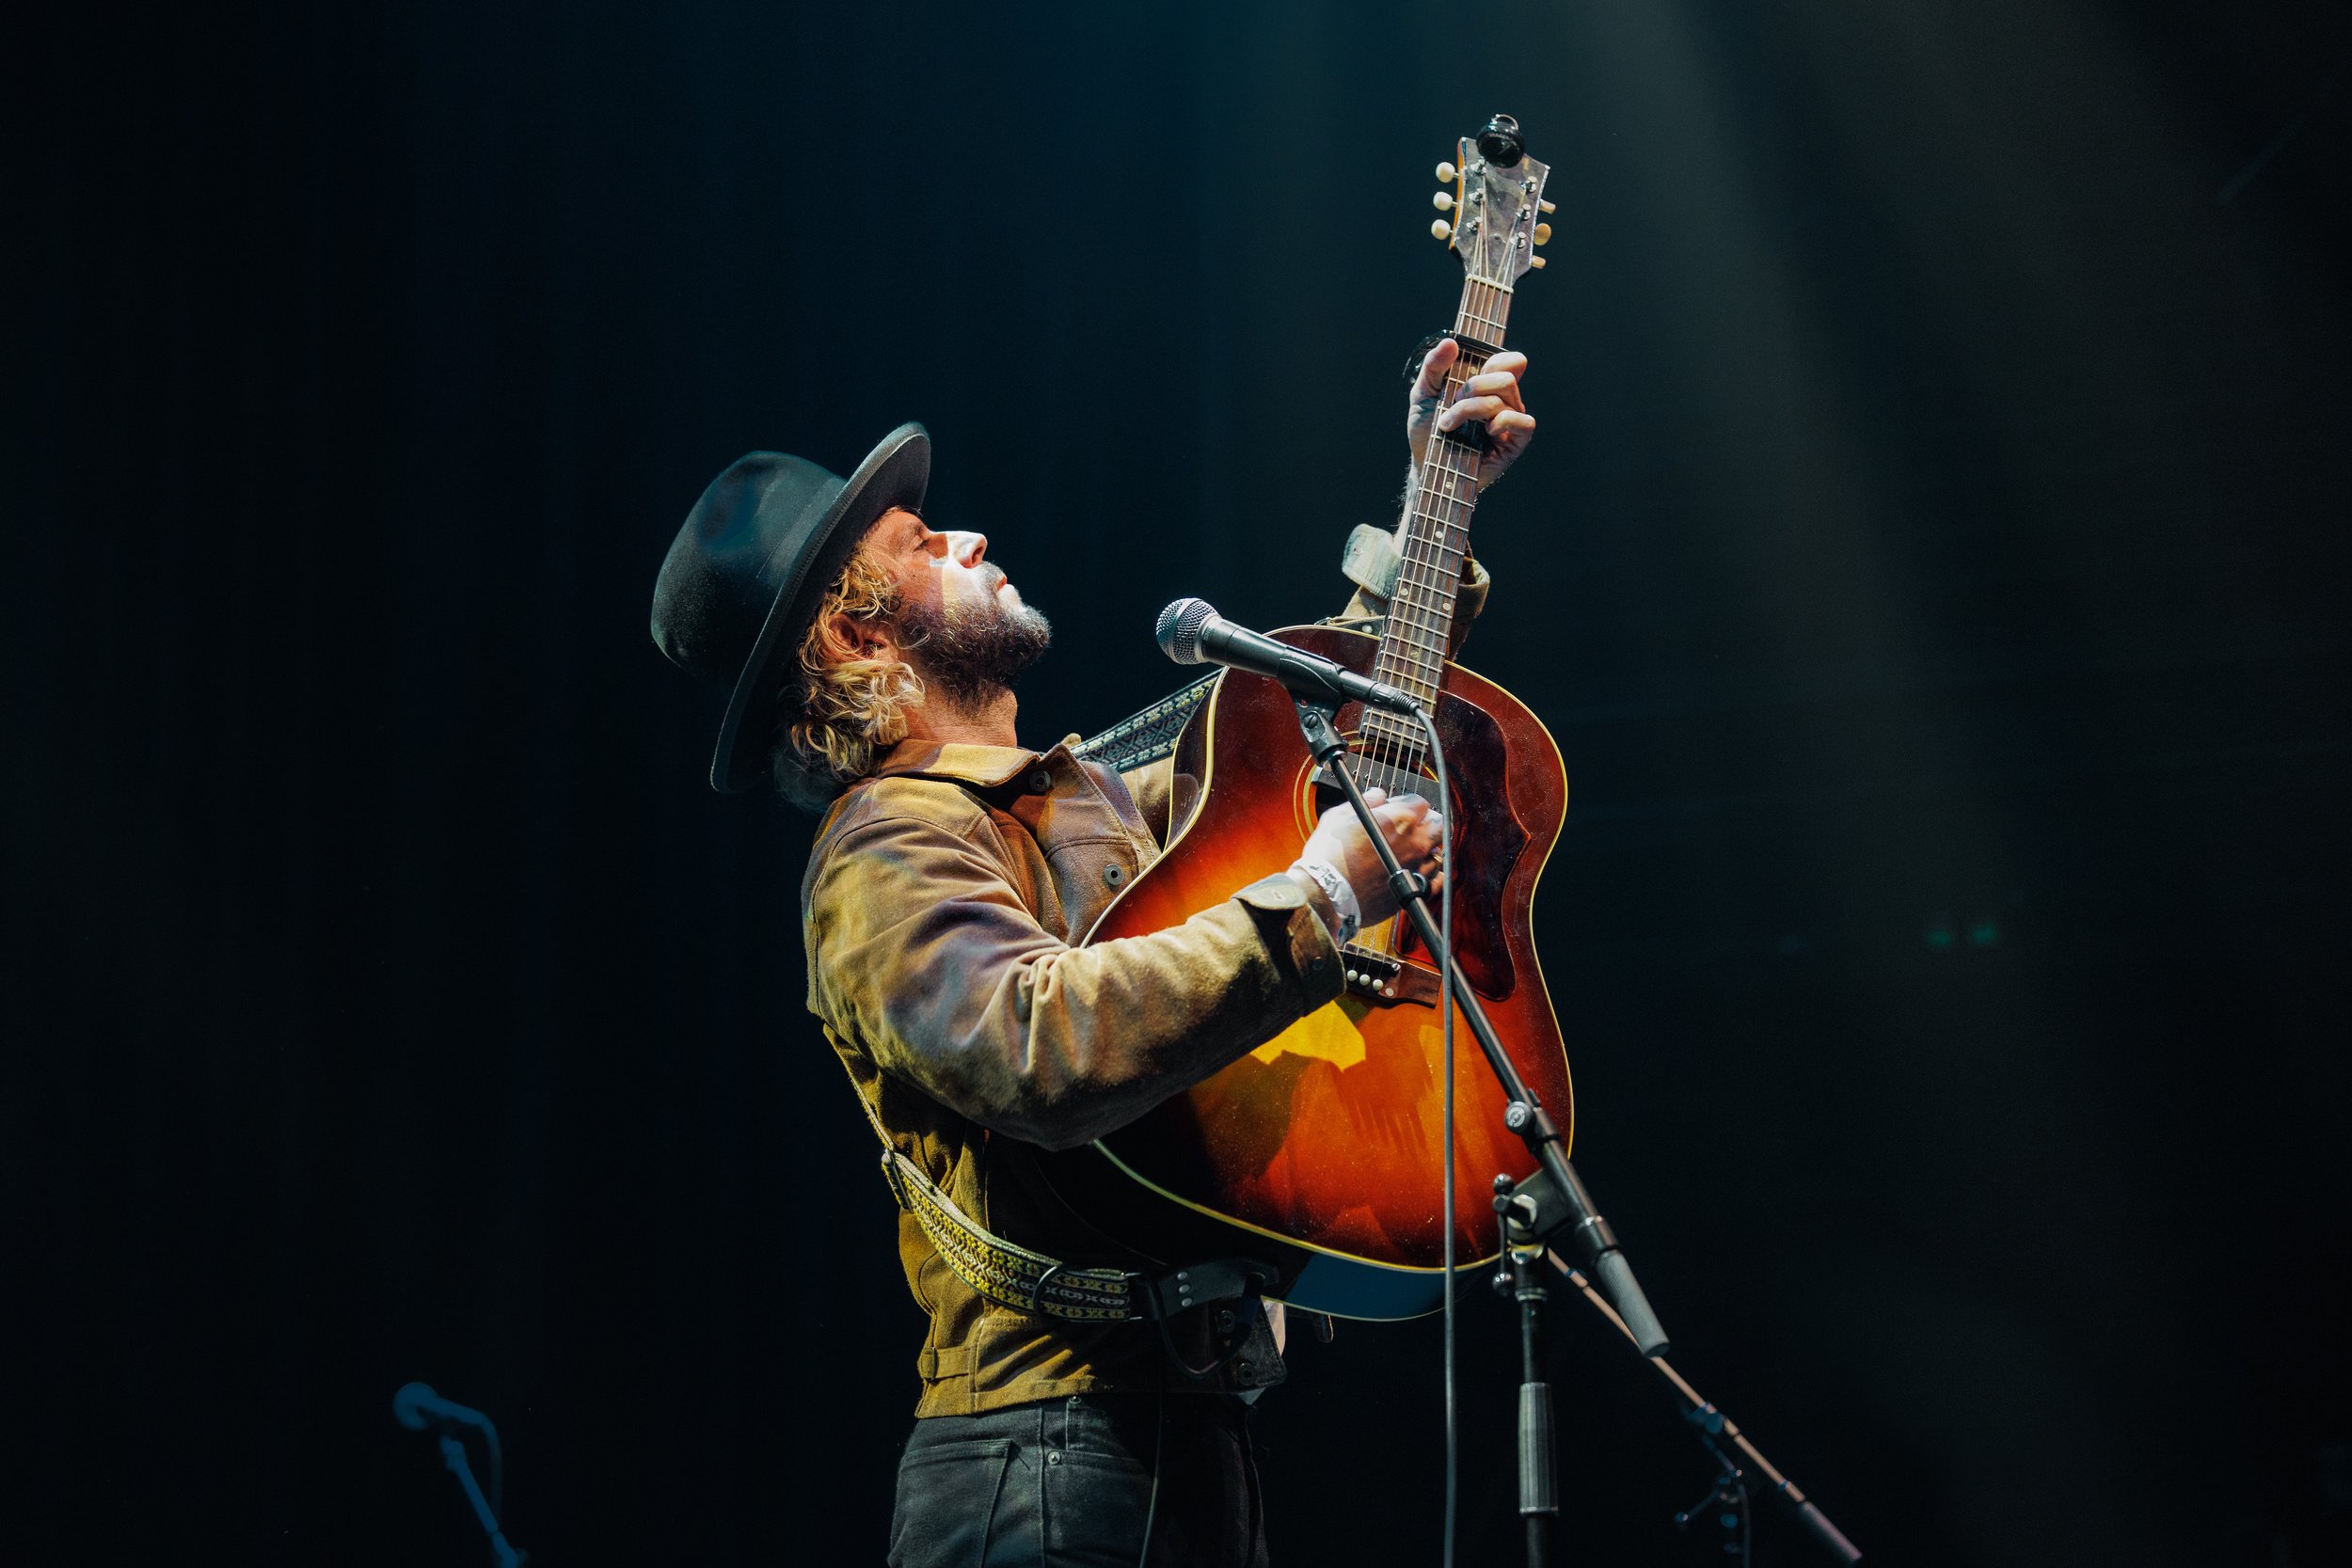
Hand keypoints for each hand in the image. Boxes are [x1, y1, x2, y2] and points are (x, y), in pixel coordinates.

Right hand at [1297, 787, 1444, 926]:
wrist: (1328, 892)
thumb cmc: (1331, 855)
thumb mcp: (1341, 815)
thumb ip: (1366, 801)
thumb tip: (1377, 795)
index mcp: (1401, 819)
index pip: (1420, 802)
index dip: (1407, 803)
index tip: (1397, 808)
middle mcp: (1415, 842)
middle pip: (1437, 824)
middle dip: (1426, 822)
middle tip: (1410, 826)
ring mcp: (1418, 867)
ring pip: (1437, 852)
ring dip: (1428, 848)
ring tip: (1412, 850)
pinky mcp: (1414, 889)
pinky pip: (1436, 880)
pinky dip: (1432, 874)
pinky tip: (1421, 871)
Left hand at [1405, 339, 1534, 489]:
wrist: (1424, 466)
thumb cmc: (1426, 432)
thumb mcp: (1422, 394)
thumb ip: (1433, 366)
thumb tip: (1451, 341)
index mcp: (1487, 385)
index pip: (1508, 360)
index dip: (1495, 359)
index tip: (1467, 371)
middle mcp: (1503, 401)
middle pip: (1505, 376)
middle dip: (1473, 386)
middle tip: (1452, 402)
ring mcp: (1510, 422)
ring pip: (1504, 398)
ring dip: (1470, 409)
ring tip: (1449, 425)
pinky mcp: (1515, 443)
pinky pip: (1524, 421)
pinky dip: (1501, 421)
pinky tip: (1484, 432)